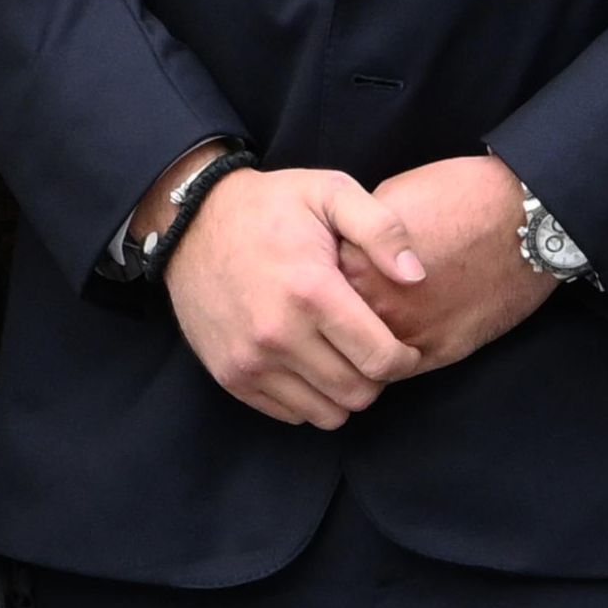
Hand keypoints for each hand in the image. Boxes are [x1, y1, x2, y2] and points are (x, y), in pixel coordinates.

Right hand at [163, 166, 429, 431]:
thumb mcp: (330, 193)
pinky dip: (309, 398)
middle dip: (377, 378)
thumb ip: (382, 229)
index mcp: (311, 291)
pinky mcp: (231, 375)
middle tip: (373, 352)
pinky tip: (309, 364)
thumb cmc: (269, 206)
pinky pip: (291, 414)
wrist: (190, 224)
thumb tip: (416, 277)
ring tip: (342, 359)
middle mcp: (278, 334)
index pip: (381, 359)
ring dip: (343, 393)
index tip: (405, 348)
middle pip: (357, 393)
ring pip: (327, 414)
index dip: (405, 359)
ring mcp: (250, 360)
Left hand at [336, 154, 557, 373]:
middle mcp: (376, 304)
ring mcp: (409, 332)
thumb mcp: (388, 201)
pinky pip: (399, 371)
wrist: (522, 219)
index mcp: (355, 263)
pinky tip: (397, 342)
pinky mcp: (441, 351)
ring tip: (366, 333)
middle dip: (335, 325)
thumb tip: (337, 262)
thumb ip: (356, 239)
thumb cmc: (457, 197)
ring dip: (361, 351)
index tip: (327, 282)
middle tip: (344, 315)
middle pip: (333, 330)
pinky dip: (393, 363)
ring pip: (362, 359)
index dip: (319, 289)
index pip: (313, 294)